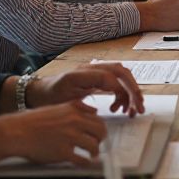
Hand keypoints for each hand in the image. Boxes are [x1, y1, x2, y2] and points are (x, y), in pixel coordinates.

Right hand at [6, 100, 108, 166]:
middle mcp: (74, 122)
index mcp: (74, 110)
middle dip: (101, 140)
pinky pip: (82, 159)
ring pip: (93, 146)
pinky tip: (83, 163)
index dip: (100, 129)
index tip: (98, 134)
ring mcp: (69, 137)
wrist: (17, 132)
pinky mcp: (63, 152)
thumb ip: (77, 108)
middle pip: (100, 132)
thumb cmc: (34, 121)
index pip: (98, 119)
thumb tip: (93, 111)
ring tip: (92, 155)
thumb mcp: (58, 107)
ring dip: (94, 152)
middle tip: (98, 145)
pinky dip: (85, 162)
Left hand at [27, 63, 143, 115]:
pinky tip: (118, 107)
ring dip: (130, 92)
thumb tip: (102, 106)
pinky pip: (117, 81)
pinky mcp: (97, 78)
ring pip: (122, 75)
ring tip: (130, 110)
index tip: (124, 108)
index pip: (111, 76)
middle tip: (138, 107)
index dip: (121, 91)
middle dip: (133, 90)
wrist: (40, 92)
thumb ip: (83, 101)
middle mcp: (92, 68)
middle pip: (122, 72)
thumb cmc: (50, 97)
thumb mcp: (65, 102)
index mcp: (83, 73)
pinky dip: (122, 93)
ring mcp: (96, 71)